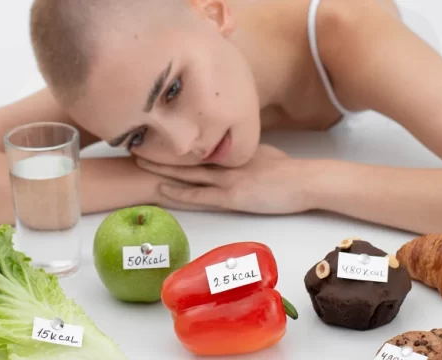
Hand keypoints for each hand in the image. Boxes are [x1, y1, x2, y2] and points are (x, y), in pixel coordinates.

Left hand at [137, 145, 314, 213]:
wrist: (306, 181)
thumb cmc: (291, 172)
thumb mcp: (264, 155)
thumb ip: (245, 154)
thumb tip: (235, 154)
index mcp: (232, 152)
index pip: (197, 145)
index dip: (175, 142)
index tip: (156, 136)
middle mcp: (226, 162)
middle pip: (185, 155)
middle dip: (159, 150)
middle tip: (135, 143)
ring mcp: (227, 178)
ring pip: (187, 172)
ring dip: (162, 168)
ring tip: (138, 162)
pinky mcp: (232, 196)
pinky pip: (200, 195)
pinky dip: (180, 192)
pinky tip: (162, 190)